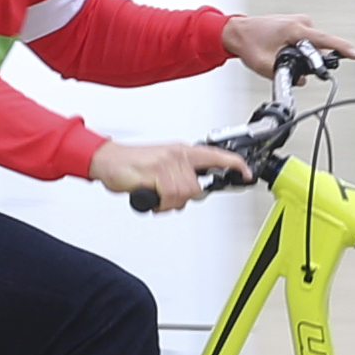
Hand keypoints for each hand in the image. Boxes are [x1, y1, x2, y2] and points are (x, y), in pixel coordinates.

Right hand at [93, 137, 255, 213]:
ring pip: (182, 194)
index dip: (235, 164)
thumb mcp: (163, 165)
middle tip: (166, 196)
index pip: (216, 155)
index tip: (246, 173)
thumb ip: (182, 176)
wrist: (108, 159)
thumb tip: (196, 191)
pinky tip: (149, 195)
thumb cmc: (133, 164)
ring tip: (155, 194)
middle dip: (182, 199)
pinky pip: (167, 196)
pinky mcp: (154, 173)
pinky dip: (158, 202)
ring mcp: (166, 163)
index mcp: (183, 151)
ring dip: (168, 202)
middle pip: (196, 188)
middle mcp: (177, 155)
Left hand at [221, 14, 351, 79]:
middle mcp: (299, 22)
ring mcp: (298, 21)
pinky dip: (299, 48)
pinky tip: (282, 51)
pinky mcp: (296, 24)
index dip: (341, 47)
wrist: (237, 32)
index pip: (324, 39)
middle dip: (310, 59)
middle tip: (290, 66)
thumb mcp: (265, 65)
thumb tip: (302, 79)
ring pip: (311, 44)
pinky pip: (306, 39)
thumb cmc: (248, 43)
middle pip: (318, 45)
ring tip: (279, 56)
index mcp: (294, 29)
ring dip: (303, 54)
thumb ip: (286, 75)